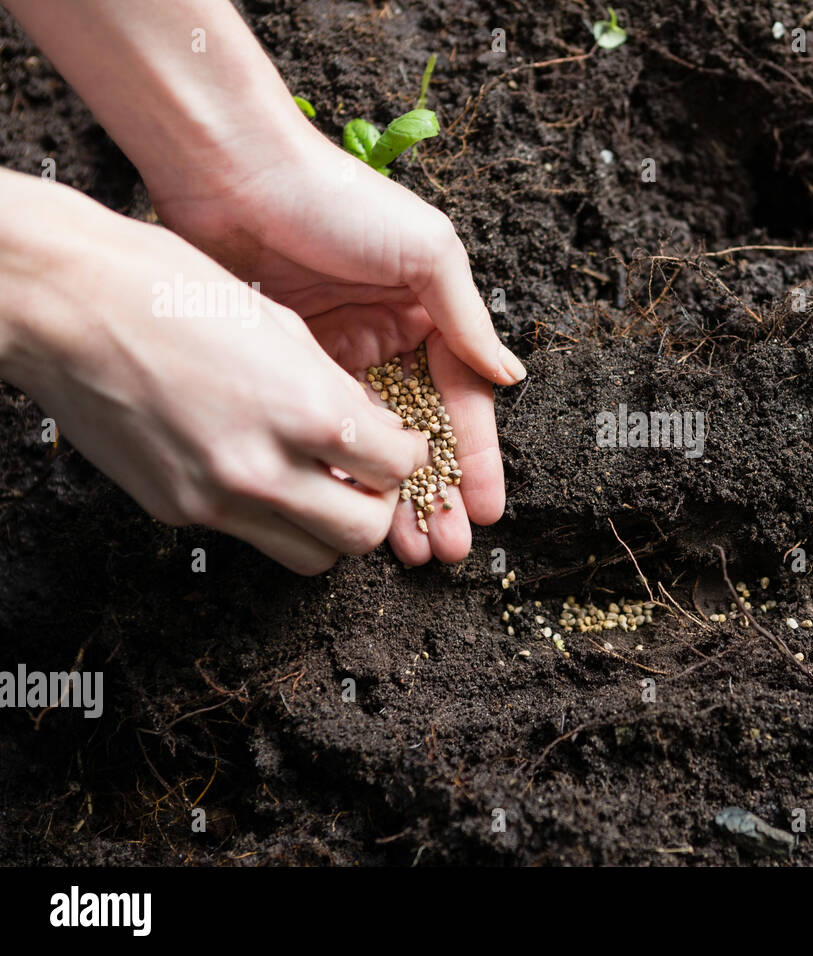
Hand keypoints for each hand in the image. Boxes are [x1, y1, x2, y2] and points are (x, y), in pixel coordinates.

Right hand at [0, 172, 430, 574]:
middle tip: (368, 475)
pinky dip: (270, 517)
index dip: (409, 455)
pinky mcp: (178, 512)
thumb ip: (336, 387)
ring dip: (329, 527)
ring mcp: (217, 498)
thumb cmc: (164, 290)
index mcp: (304, 409)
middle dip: (378, 505)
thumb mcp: (281, 323)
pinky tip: (261, 473)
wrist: (62, 302)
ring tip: (320, 485)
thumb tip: (373, 426)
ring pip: (313, 557)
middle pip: (364, 535)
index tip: (400, 444)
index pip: (397, 469)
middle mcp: (264, 468)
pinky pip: (249, 536)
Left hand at [146, 129, 523, 565]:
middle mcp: (390, 341)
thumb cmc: (338, 200)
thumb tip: (509, 376)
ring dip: (393, 495)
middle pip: (422, 435)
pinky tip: (352, 507)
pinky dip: (343, 471)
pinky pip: (326, 433)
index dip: (475, 459)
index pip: (463, 403)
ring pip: (376, 444)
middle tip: (446, 548)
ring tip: (408, 546)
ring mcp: (341, 358)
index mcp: (430, 315)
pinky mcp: (292, 366)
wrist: (236, 174)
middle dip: (437, 495)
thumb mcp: (426, 250)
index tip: (485, 509)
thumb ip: (465, 319)